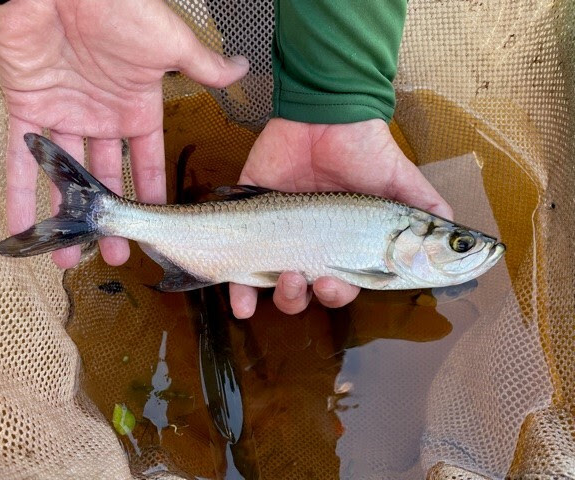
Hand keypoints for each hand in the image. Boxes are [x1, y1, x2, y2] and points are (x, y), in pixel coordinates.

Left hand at [0, 0, 247, 267]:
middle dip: (112, 218)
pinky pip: (22, 161)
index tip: (153, 225)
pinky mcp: (27, 110)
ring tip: (72, 258)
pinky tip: (23, 228)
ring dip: (68, 218)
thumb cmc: (120, 6)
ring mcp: (63, 115)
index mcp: (135, 106)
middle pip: (106, 178)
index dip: (148, 192)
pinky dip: (21, 194)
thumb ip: (203, 67)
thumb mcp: (171, 43)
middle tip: (115, 254)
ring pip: (66, 178)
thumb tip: (241, 69)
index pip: (145, 159)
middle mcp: (100, 116)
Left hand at [230, 118, 452, 317]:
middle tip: (311, 279)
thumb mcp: (401, 182)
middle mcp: (309, 246)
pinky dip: (235, 287)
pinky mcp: (249, 216)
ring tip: (284, 279)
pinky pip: (236, 257)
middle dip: (304, 298)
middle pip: (305, 292)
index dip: (337, 294)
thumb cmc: (365, 149)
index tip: (334, 284)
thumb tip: (460, 239)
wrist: (327, 113)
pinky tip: (240, 303)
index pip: (339, 286)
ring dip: (278, 296)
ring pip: (271, 285)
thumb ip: (426, 211)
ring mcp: (277, 234)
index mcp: (341, 246)